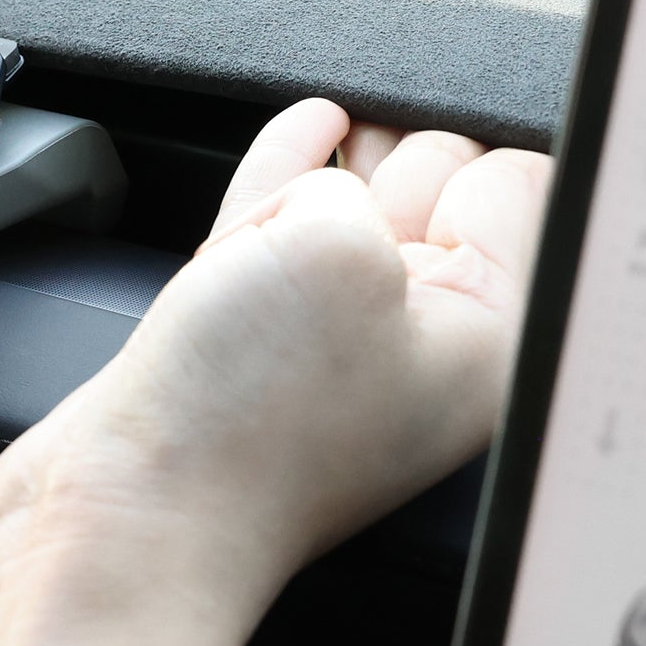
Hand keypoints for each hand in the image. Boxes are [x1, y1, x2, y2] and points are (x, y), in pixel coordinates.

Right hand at [0, 99, 550, 645]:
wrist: (129, 512)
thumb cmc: (241, 418)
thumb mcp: (335, 243)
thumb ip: (350, 183)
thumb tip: (323, 187)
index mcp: (493, 334)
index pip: (516, 184)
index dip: (455, 156)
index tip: (405, 177)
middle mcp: (430, 344)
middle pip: (442, 188)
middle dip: (390, 165)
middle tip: (343, 204)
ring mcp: (343, 347)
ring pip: (358, 209)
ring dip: (335, 175)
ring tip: (311, 167)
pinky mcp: (260, 344)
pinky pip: (291, 235)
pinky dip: (295, 179)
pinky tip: (312, 133)